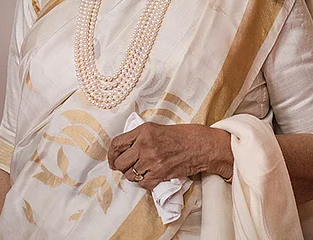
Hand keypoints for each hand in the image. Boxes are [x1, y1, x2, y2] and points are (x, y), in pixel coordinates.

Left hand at [107, 122, 232, 189]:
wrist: (200, 145)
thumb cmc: (182, 135)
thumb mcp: (157, 128)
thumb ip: (140, 137)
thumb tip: (124, 149)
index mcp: (143, 131)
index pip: (117, 143)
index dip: (111, 154)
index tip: (112, 159)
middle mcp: (145, 145)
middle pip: (120, 162)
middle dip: (121, 167)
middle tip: (126, 167)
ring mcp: (152, 161)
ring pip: (130, 175)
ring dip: (133, 175)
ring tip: (141, 171)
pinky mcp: (160, 174)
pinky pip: (142, 184)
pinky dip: (144, 182)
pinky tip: (150, 176)